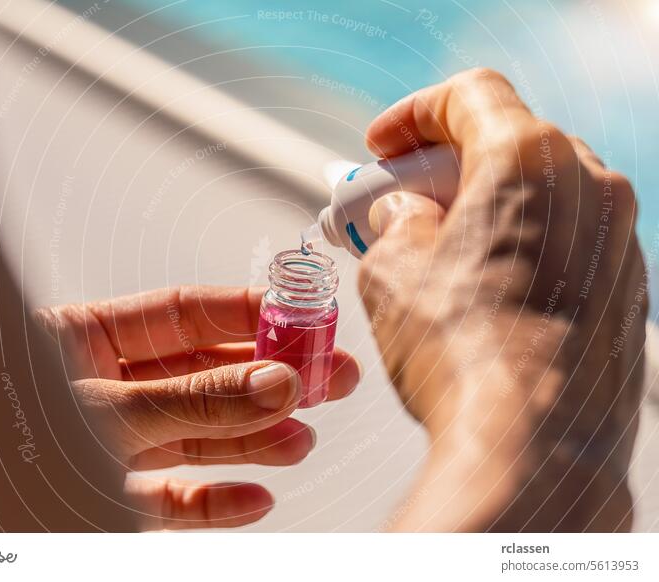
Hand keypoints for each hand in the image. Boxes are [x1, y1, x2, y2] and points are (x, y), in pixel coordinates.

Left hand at [36, 286, 360, 529]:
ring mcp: (113, 442)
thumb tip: (274, 381)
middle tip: (329, 378)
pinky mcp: (113, 495)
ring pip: (198, 433)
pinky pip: (174, 495)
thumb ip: (192, 399)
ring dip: (254, 439)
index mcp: (87, 340)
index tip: (303, 321)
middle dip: (268, 377)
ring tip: (302, 438)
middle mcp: (106, 386)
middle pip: (204, 374)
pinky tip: (257, 496)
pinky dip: (216, 499)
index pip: (185, 316)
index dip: (249, 315)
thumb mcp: (105, 408)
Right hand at [360, 68, 644, 530]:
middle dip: (443, 166)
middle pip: (506, 144)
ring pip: (539, 195)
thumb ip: (396, 224)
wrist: (536, 448)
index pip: (471, 96)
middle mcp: (589, 186)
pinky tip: (479, 288)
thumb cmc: (462, 354)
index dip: (413, 114)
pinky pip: (566, 242)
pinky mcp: (627, 290)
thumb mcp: (392, 272)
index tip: (379, 147)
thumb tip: (405, 217)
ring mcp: (618, 240)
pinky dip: (518, 245)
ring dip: (480, 207)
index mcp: (528, 161)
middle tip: (397, 201)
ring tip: (432, 249)